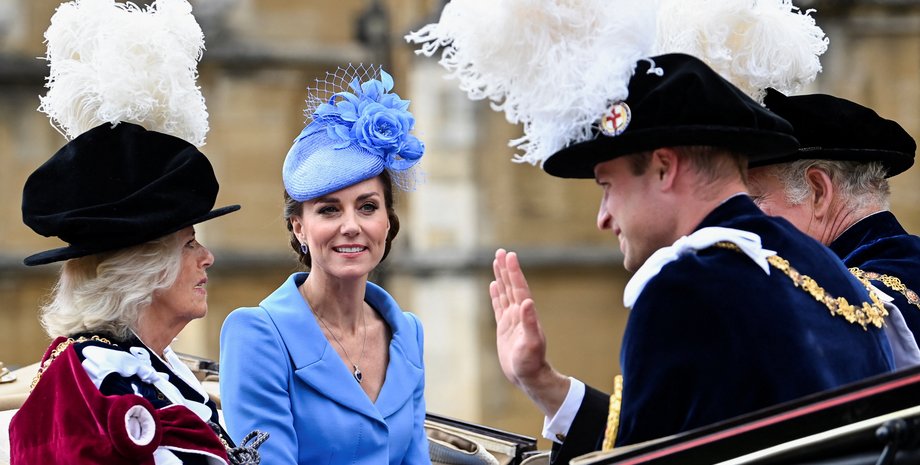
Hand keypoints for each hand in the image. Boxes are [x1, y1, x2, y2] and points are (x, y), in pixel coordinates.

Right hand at [490, 249, 568, 416]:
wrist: (528, 376)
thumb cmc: (531, 362)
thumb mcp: (531, 344)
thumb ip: (530, 323)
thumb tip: (527, 303)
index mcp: (525, 314)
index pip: (518, 288)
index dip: (514, 271)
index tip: (510, 255)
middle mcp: (519, 313)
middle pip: (511, 286)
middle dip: (506, 269)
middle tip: (501, 252)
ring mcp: (512, 319)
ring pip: (505, 293)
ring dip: (501, 277)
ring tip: (497, 261)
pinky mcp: (504, 327)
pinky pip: (498, 306)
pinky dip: (496, 294)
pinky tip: (494, 285)